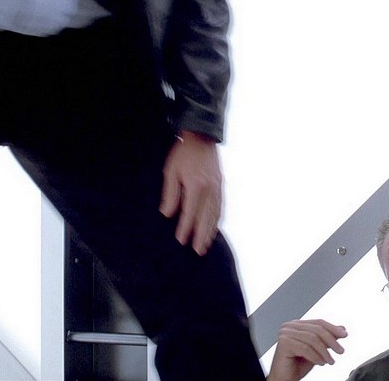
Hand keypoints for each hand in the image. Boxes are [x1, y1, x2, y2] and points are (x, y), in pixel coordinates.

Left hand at [159, 130, 222, 255]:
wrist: (202, 136)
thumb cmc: (183, 153)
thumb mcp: (171, 171)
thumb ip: (171, 194)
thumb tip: (168, 214)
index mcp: (196, 187)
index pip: (190, 213)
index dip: (185, 228)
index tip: (181, 241)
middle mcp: (210, 190)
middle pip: (206, 218)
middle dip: (202, 236)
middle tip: (199, 251)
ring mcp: (218, 187)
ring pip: (215, 214)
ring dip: (211, 230)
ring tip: (207, 243)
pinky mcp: (221, 184)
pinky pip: (221, 206)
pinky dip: (217, 218)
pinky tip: (214, 226)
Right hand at [267, 319, 347, 380]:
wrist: (284, 379)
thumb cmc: (297, 365)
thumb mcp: (317, 350)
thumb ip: (327, 338)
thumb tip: (341, 329)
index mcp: (297, 325)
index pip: (319, 322)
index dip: (333, 328)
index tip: (344, 334)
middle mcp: (290, 326)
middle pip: (317, 329)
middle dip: (331, 340)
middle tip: (340, 351)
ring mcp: (285, 333)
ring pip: (313, 339)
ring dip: (324, 351)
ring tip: (330, 361)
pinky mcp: (284, 343)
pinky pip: (305, 348)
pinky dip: (316, 356)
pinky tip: (321, 363)